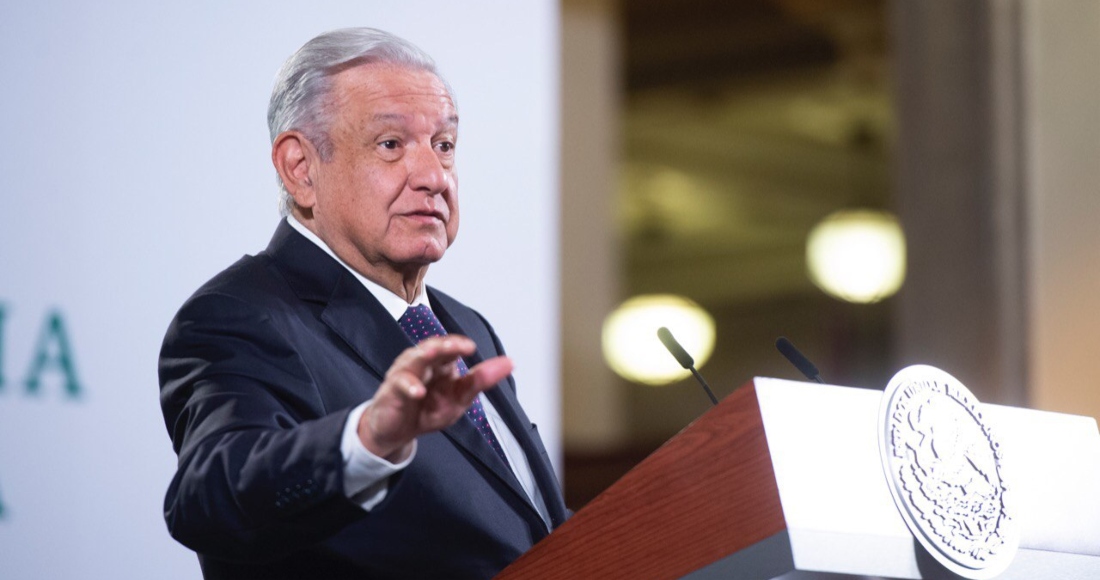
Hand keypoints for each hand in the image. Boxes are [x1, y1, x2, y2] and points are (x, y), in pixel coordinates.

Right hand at [358, 335, 512, 460]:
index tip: (472, 347)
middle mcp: (422, 363)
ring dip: (425, 355)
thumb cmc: (427, 409)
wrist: (398, 432)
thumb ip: (481, 381)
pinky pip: (400, 385)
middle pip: (434, 347)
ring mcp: (405, 374)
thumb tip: (510, 362)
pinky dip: (409, 386)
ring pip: (415, 359)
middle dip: (445, 345)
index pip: (451, 348)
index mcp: (441, 364)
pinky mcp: (392, 390)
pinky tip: (418, 391)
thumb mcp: (459, 399)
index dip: (459, 345)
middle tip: (458, 345)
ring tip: (436, 352)